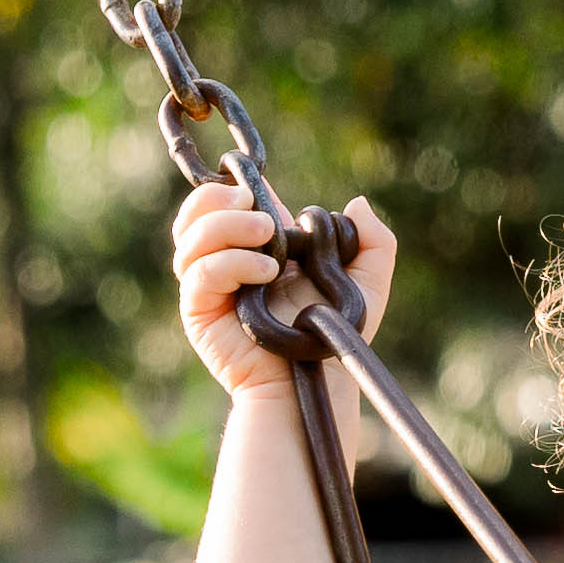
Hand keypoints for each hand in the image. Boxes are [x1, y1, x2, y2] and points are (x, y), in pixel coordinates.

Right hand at [173, 184, 394, 403]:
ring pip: (190, 237)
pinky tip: (265, 272)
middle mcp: (227, 261)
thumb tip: (356, 204)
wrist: (316, 381)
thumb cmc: (336, 336)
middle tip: (260, 213)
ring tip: (267, 238)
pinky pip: (200, 273)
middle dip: (220, 200)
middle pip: (196, 212)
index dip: (231, 184)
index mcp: (257, 246)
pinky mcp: (199, 311)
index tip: (250, 181)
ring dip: (226, 227)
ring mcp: (210, 286)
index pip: (227, 201)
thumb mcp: (367, 284)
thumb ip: (373, 241)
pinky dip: (231, 262)